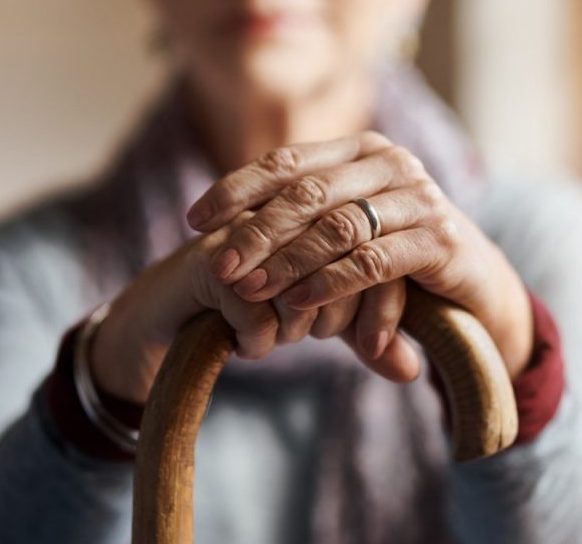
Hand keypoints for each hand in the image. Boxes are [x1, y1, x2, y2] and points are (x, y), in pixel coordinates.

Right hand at [88, 211, 417, 404]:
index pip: (379, 250)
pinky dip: (258, 341)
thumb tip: (413, 371)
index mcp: (322, 210)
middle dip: (338, 319)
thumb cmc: (254, 310)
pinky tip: (249, 346)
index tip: (369, 344)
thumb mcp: (323, 322)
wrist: (168, 317)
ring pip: (303, 289)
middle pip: (346, 266)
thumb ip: (370, 338)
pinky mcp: (210, 262)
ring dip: (296, 328)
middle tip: (312, 337)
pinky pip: (257, 311)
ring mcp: (246, 231)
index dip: (383, 305)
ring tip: (279, 339)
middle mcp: (287, 211)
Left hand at [186, 132, 534, 377]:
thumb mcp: (345, 235)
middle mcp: (391, 163)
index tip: (195, 220)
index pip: (288, 161)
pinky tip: (297, 302)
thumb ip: (298, 226)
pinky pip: (372, 260)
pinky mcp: (439, 239)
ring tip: (250, 289)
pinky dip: (330, 282)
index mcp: (362, 151)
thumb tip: (216, 234)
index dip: (237, 188)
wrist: (477, 289)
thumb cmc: (398, 260)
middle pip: (307, 193)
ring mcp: (419, 197)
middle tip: (218, 265)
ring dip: (287, 261)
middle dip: (255, 231)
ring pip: (337, 226)